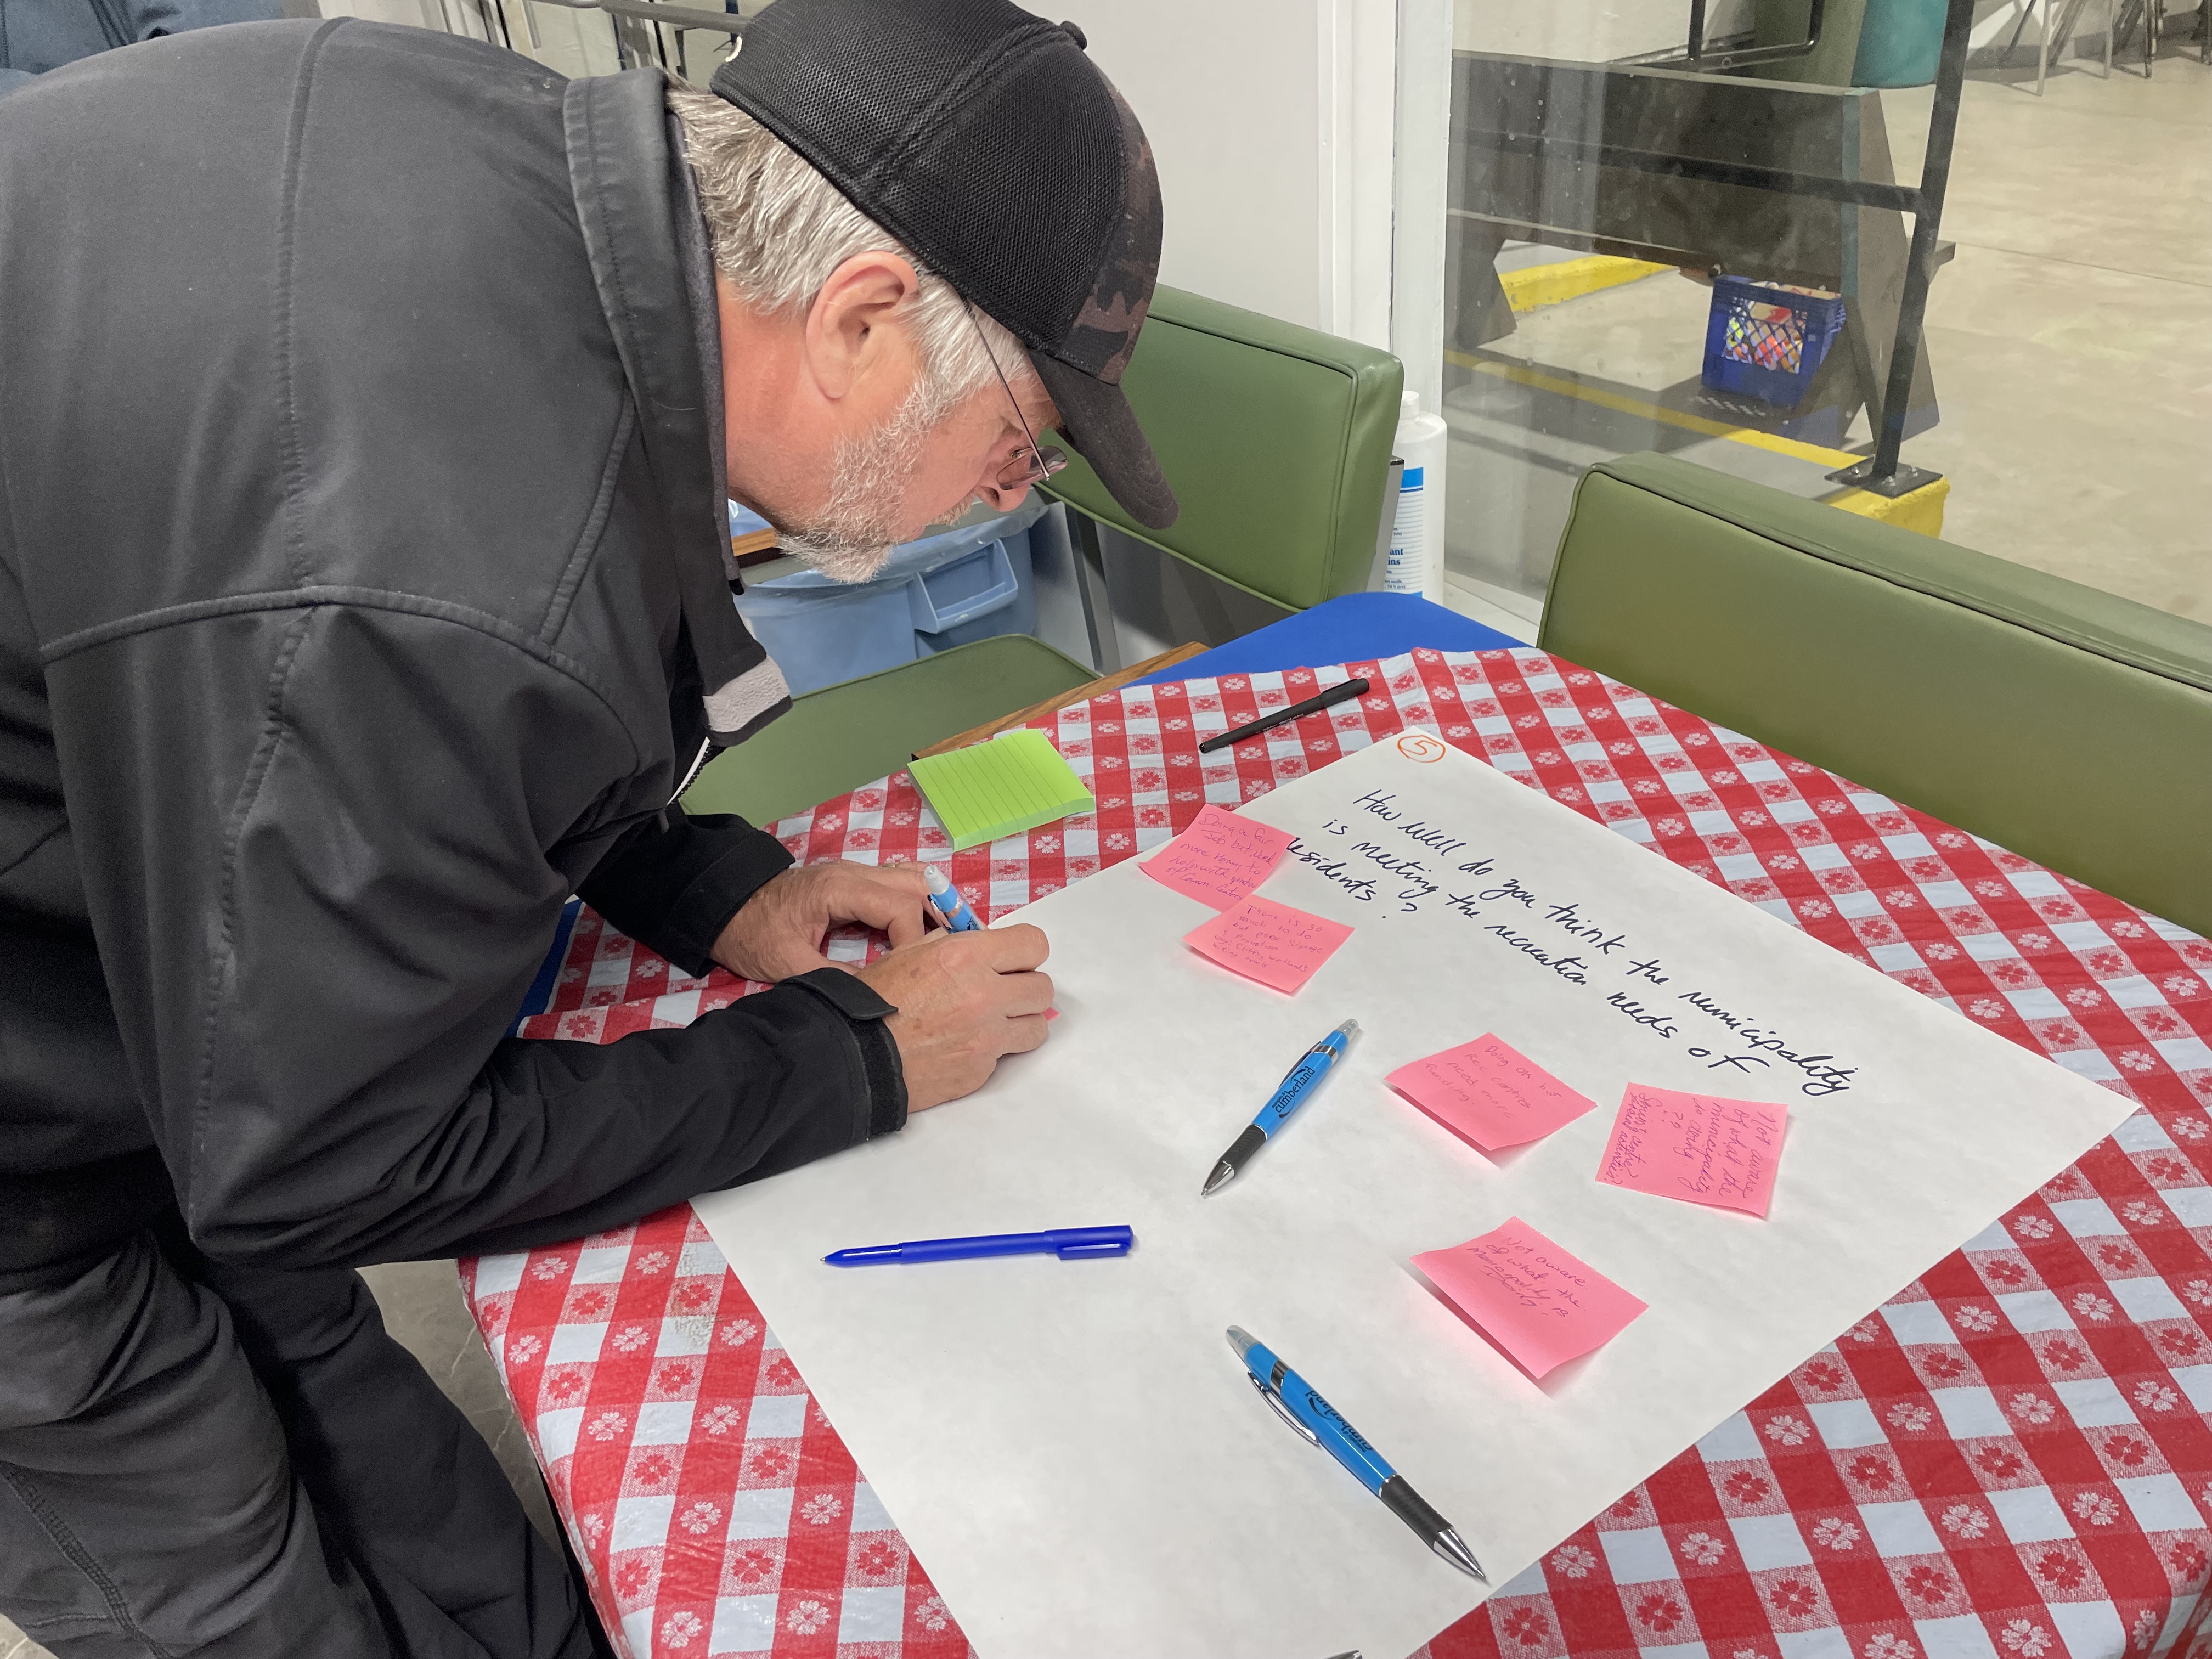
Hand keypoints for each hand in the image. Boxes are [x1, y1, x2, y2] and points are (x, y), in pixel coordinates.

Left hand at [711, 861, 932, 981]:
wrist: (724, 907)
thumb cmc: (751, 934)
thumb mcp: (788, 965)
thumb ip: (835, 978)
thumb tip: (879, 997)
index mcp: (839, 889)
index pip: (900, 905)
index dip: (915, 940)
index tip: (917, 971)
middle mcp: (854, 873)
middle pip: (918, 883)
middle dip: (942, 917)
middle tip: (958, 952)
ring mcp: (856, 873)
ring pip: (914, 878)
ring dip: (935, 907)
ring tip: (951, 942)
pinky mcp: (855, 882)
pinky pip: (900, 883)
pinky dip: (920, 903)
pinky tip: (926, 931)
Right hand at [858, 924, 1052, 1110]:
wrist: (854, 1056)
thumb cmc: (872, 1002)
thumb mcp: (907, 953)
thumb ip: (950, 944)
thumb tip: (980, 943)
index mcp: (964, 957)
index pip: (1034, 944)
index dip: (1025, 951)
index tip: (1014, 959)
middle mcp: (983, 994)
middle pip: (1042, 987)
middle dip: (1025, 987)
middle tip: (1003, 990)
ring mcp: (986, 1037)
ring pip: (1037, 1026)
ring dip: (1019, 1021)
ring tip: (992, 1021)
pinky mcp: (981, 1070)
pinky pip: (1006, 1055)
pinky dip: (992, 1050)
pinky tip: (963, 1045)